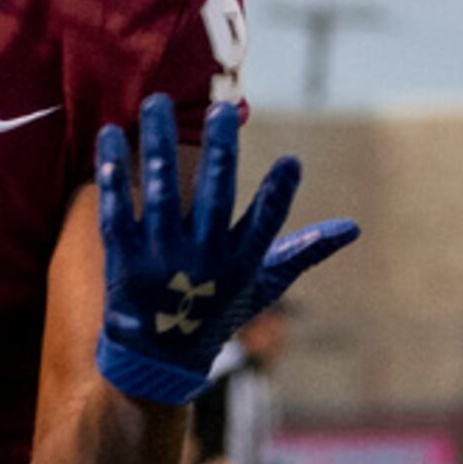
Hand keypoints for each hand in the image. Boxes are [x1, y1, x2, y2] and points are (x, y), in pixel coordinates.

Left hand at [94, 95, 358, 404]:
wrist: (156, 360)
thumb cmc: (217, 314)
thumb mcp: (264, 286)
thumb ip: (304, 251)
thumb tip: (353, 228)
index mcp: (239, 263)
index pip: (265, 224)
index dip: (279, 195)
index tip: (292, 162)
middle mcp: (201, 259)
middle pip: (214, 197)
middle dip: (221, 152)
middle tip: (223, 109)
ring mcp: (159, 258)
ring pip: (160, 192)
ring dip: (158, 144)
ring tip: (156, 103)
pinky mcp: (121, 258)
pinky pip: (115, 208)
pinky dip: (111, 173)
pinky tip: (109, 135)